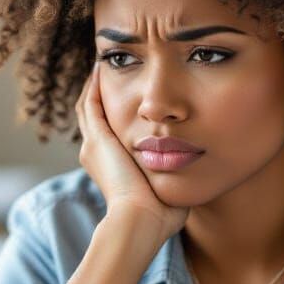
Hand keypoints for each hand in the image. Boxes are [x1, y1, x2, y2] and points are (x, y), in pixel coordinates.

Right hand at [76, 62, 188, 243]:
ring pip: (89, 106)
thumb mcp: (167, 190)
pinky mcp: (98, 138)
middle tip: (111, 70)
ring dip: (96, 85)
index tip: (130, 98)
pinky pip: (91, 102)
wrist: (140, 221)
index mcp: (111, 167)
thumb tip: (194, 170)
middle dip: (102, 93)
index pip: (109, 133)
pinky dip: (95, 85)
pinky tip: (103, 66)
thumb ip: (176, 177)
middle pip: (94, 115)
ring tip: (105, 62)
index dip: (116, 113)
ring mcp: (93, 145)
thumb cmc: (160, 217)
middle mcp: (96, 154)